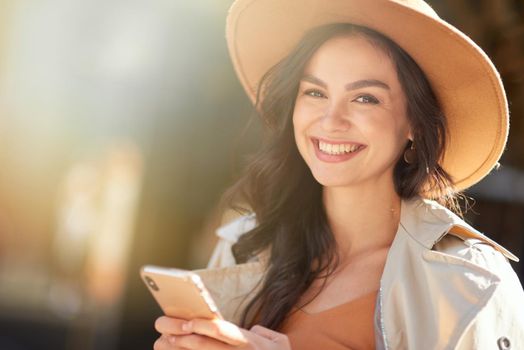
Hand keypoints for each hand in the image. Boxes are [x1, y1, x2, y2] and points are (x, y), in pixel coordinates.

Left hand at [154, 316, 291, 348]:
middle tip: (164, 328)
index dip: (202, 325)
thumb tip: (248, 330)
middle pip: (203, 345)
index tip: (187, 322)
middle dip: (181, 336)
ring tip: (164, 342)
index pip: (221, 331)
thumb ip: (262, 332)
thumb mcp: (279, 343)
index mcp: (249, 343)